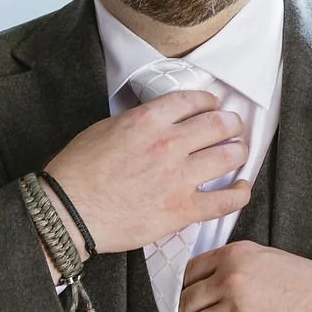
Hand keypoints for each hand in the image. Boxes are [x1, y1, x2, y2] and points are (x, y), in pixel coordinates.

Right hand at [43, 91, 250, 254]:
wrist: (69, 211)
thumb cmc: (77, 172)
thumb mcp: (105, 129)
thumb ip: (137, 123)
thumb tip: (156, 122)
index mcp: (148, 120)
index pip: (193, 100)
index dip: (209, 101)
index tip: (213, 106)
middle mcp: (169, 144)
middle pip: (219, 124)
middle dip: (230, 123)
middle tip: (233, 127)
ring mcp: (179, 178)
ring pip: (229, 156)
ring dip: (238, 152)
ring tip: (238, 152)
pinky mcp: (182, 210)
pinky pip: (225, 201)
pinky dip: (240, 193)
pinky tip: (242, 188)